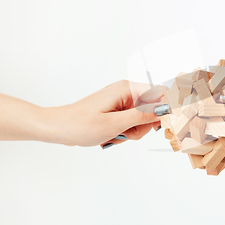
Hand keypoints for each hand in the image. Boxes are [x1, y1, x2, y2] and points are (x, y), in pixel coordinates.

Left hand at [41, 80, 166, 146]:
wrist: (57, 128)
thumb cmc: (80, 124)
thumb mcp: (114, 124)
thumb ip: (142, 115)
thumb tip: (165, 109)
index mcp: (127, 89)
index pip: (160, 93)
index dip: (166, 109)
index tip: (164, 125)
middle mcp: (126, 91)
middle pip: (153, 109)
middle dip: (144, 125)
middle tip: (127, 133)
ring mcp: (122, 100)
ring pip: (143, 118)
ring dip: (133, 131)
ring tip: (116, 135)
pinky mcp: (118, 109)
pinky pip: (132, 121)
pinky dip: (126, 131)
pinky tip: (113, 135)